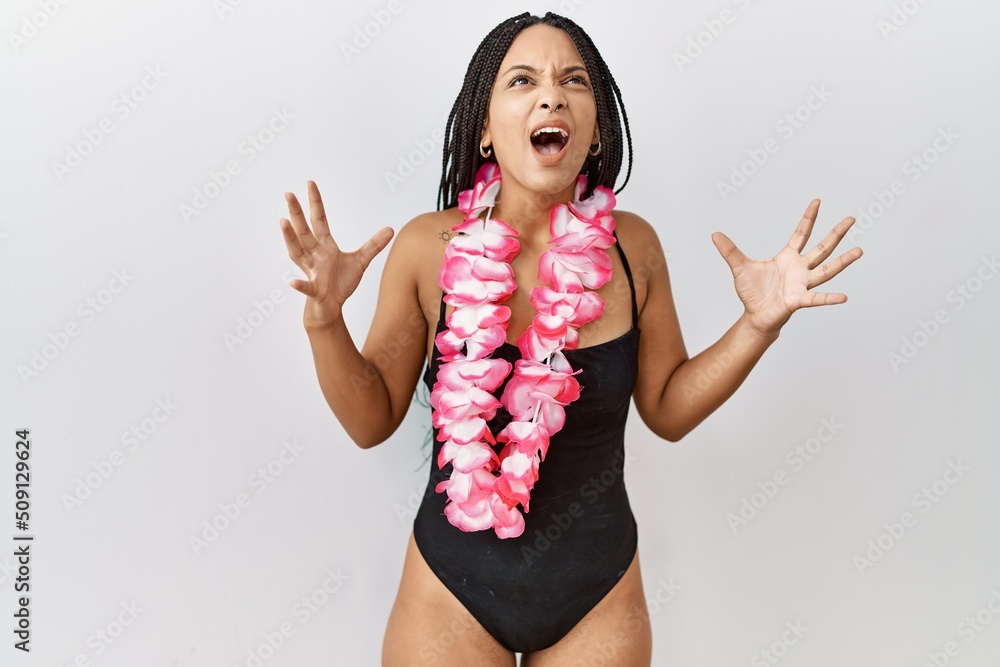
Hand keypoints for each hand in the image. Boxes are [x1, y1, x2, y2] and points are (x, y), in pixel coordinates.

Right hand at [279, 181, 393, 329]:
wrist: (330, 307)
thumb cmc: (341, 282)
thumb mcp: (360, 261)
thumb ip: (373, 245)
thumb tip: (391, 229)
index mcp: (325, 246)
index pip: (319, 220)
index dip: (315, 202)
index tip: (310, 183)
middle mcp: (314, 255)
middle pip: (304, 231)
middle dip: (296, 213)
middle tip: (288, 193)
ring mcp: (312, 271)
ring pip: (298, 252)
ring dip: (290, 238)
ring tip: (282, 221)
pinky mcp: (314, 290)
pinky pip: (306, 287)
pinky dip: (299, 285)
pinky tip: (292, 282)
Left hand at [711, 199, 862, 336]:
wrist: (755, 315)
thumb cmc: (752, 292)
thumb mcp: (739, 267)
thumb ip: (730, 251)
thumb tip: (714, 234)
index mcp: (788, 257)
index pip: (801, 234)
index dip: (808, 218)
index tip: (817, 201)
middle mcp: (800, 269)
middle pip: (822, 248)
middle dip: (836, 233)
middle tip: (851, 219)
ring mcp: (802, 284)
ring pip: (826, 270)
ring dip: (843, 262)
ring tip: (859, 251)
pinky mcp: (799, 301)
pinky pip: (816, 298)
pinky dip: (829, 298)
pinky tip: (843, 297)